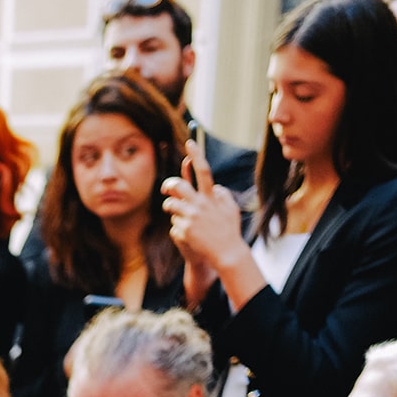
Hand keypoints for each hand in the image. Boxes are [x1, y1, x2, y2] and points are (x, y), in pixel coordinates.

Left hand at [162, 139, 246, 272]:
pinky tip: (189, 236)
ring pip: (170, 206)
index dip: (196, 155)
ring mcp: (190, 218)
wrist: (226, 253)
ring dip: (171, 208)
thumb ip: (221, 194)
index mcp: (211, 197)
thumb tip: (213, 186)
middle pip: (177, 186)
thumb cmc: (229, 230)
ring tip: (180, 215)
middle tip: (166, 189)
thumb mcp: (230, 208)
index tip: (190, 142)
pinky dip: (179, 228)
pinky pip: (173, 224)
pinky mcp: (182, 231)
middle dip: (168, 185)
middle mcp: (199, 205)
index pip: (203, 170)